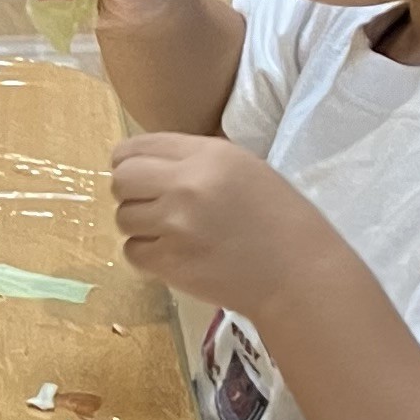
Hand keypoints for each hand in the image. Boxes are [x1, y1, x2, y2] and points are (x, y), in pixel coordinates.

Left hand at [111, 130, 325, 314]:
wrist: (299, 273)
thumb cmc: (278, 218)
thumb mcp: (243, 168)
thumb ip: (194, 160)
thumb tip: (147, 163)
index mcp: (209, 155)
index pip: (137, 146)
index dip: (131, 162)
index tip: (142, 176)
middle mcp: (187, 184)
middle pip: (121, 179)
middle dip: (130, 192)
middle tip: (153, 205)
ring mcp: (175, 225)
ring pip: (123, 217)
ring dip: (140, 225)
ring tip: (171, 232)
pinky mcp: (170, 262)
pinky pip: (132, 251)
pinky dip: (147, 254)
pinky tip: (175, 254)